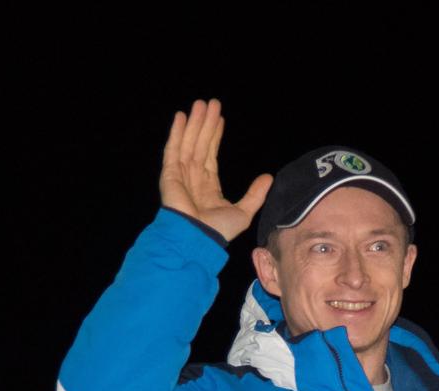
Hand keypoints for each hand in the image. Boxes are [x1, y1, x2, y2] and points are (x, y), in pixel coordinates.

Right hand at [159, 98, 272, 241]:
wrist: (198, 238)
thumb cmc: (218, 231)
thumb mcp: (243, 212)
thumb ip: (255, 194)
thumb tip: (268, 177)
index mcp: (208, 187)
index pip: (211, 155)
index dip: (215, 136)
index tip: (220, 119)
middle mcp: (193, 178)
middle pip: (200, 144)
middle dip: (205, 124)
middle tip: (211, 103)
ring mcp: (180, 175)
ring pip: (188, 142)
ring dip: (194, 123)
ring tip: (200, 104)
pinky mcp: (170, 174)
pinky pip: (172, 149)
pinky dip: (176, 133)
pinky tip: (181, 117)